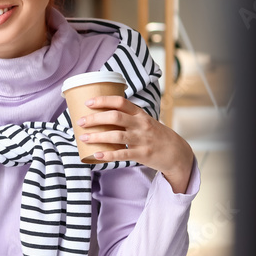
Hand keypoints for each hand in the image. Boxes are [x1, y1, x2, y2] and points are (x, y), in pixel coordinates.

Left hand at [77, 96, 194, 193]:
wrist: (176, 152)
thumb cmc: (154, 134)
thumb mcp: (144, 121)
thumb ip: (127, 117)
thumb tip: (99, 114)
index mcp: (140, 113)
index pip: (120, 102)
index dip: (103, 100)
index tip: (88, 102)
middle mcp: (141, 124)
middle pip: (115, 117)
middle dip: (95, 118)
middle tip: (80, 122)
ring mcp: (142, 139)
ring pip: (116, 135)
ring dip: (97, 136)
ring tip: (83, 138)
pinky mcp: (142, 154)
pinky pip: (122, 154)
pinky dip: (108, 155)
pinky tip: (96, 154)